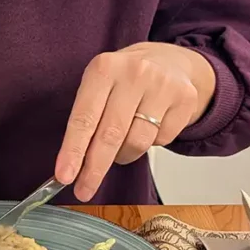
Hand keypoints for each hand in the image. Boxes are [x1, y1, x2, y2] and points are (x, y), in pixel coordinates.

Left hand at [55, 43, 215, 201]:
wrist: (169, 61)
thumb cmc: (125, 79)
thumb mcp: (99, 84)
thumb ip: (87, 119)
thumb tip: (72, 165)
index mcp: (104, 68)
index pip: (85, 118)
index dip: (73, 150)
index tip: (65, 176)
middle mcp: (134, 74)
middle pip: (110, 135)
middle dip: (94, 168)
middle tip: (84, 189)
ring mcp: (162, 86)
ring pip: (137, 143)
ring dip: (123, 155)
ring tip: (120, 145)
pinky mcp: (184, 100)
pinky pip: (161, 141)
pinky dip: (149, 144)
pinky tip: (148, 126)